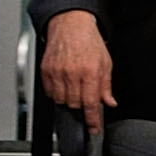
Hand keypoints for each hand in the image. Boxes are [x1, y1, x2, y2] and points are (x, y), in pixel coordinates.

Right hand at [38, 10, 114, 129]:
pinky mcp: (46, 72)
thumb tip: (109, 102)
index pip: (91, 103)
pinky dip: (57, 94)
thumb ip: (106, 85)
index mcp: (90, 72)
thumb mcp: (106, 62)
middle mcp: (73, 74)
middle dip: (81, 106)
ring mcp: (57, 73)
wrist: (70, 26)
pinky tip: (64, 84)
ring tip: (75, 87)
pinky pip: (50, 93)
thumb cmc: (90, 42)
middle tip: (85, 98)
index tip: (94, 129)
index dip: (92, 119)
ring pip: (62, 100)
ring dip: (69, 100)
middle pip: (75, 104)